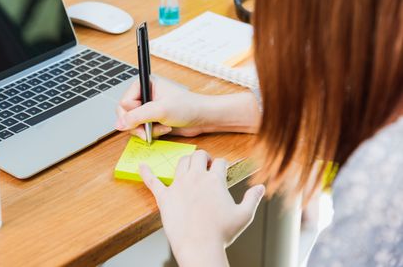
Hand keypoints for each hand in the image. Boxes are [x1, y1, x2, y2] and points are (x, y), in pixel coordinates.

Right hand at [115, 78, 260, 138]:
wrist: (204, 117)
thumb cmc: (187, 107)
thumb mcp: (160, 110)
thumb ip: (137, 116)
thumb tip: (118, 123)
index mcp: (144, 85)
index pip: (123, 103)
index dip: (131, 114)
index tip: (144, 120)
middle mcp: (144, 95)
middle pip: (126, 115)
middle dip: (139, 125)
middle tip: (149, 130)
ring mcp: (148, 108)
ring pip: (133, 124)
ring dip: (147, 130)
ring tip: (162, 127)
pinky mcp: (153, 119)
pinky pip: (143, 129)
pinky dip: (152, 133)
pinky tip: (165, 129)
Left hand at [140, 150, 264, 266]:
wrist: (200, 246)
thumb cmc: (221, 234)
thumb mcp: (243, 216)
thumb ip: (252, 199)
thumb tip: (261, 188)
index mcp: (214, 180)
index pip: (219, 162)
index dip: (222, 164)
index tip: (222, 168)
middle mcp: (195, 178)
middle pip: (198, 156)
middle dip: (204, 157)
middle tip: (206, 165)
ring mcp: (178, 186)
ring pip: (181, 162)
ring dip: (186, 161)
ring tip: (189, 166)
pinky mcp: (165, 197)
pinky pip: (153, 182)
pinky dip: (146, 173)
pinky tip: (141, 166)